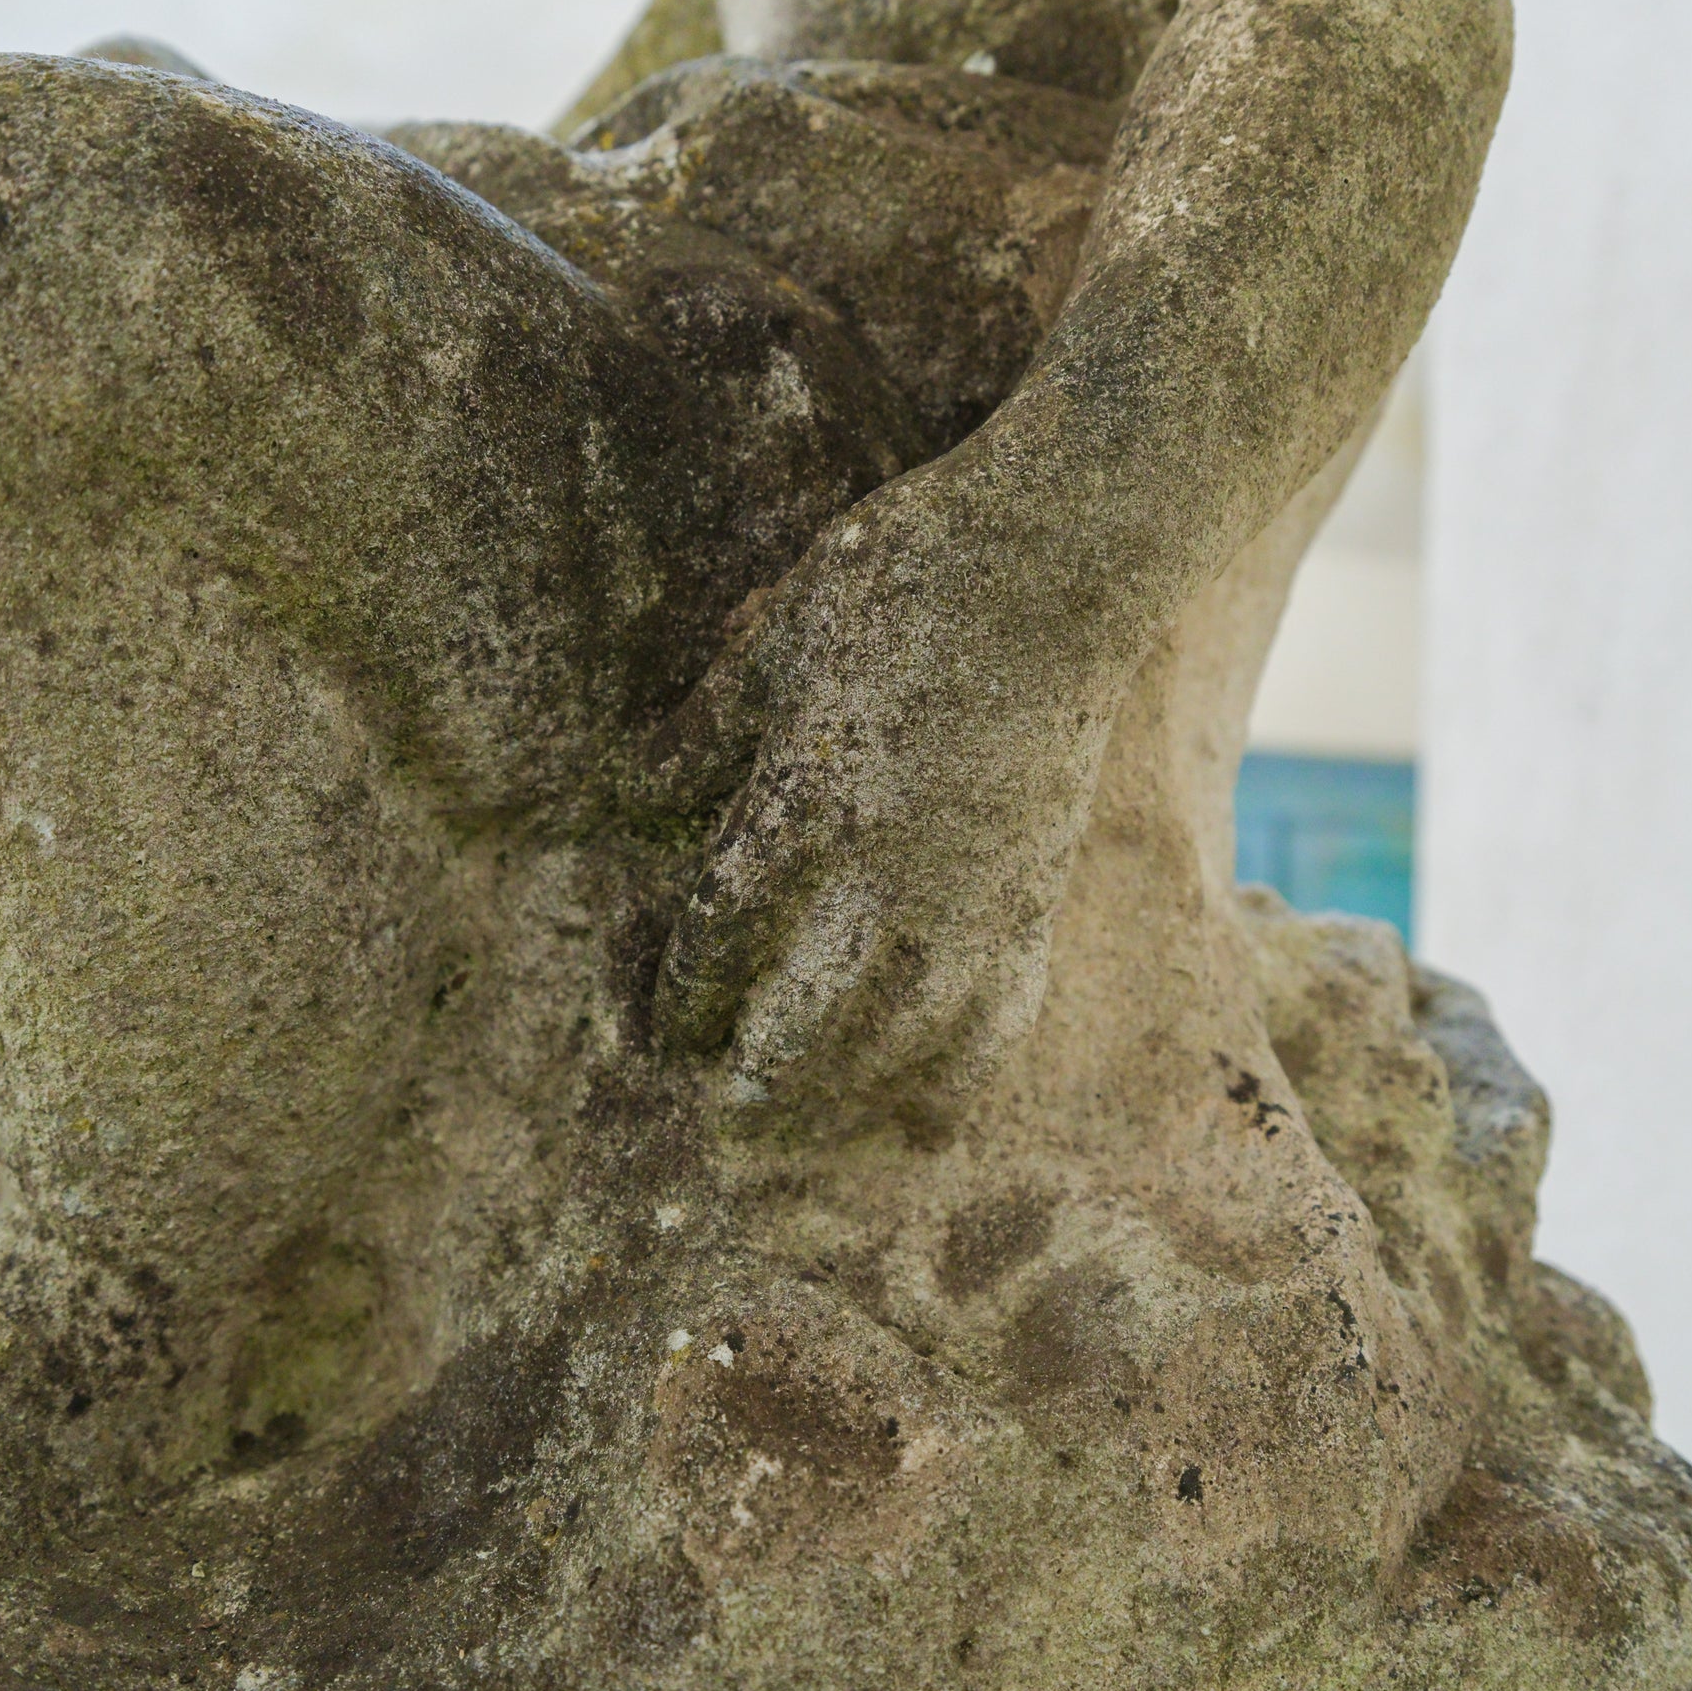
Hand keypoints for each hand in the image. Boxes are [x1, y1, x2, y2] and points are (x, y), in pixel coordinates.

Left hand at [650, 459, 1116, 1140]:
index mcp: (803, 811)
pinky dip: (955, 1072)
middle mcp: (884, 880)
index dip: (683, 1001)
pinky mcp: (1032, 895)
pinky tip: (930, 1103)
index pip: (720, 944)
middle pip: (807, 1028)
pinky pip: (995, 1017)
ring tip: (809, 1128)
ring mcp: (968, 897)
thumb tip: (634, 790)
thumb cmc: (902, 579)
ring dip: (848, 1098)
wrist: (1057, 562)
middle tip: (722, 1118)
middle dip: (757, 1082)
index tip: (657, 1031)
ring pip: (902, 1044)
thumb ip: (705, 728)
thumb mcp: (774, 639)